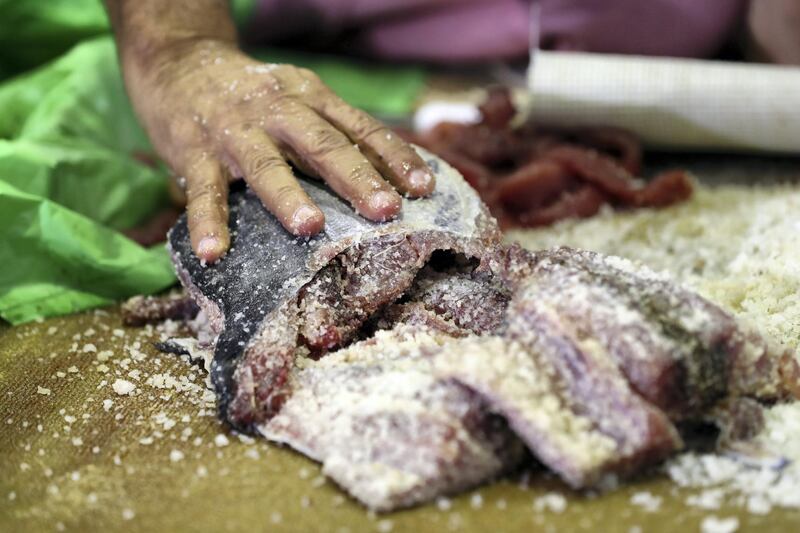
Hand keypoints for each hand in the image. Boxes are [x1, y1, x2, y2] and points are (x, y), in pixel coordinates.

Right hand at [122, 39, 434, 261]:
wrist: (180, 61)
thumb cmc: (254, 94)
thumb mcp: (299, 99)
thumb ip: (334, 131)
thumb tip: (387, 175)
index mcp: (310, 97)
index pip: (360, 127)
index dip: (393, 156)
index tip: (424, 187)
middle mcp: (277, 109)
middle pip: (322, 143)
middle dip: (356, 177)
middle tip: (385, 210)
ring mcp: (235, 130)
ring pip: (265, 163)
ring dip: (288, 195)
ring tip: (310, 226)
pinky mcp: (195, 151)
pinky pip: (203, 190)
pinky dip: (207, 222)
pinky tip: (214, 253)